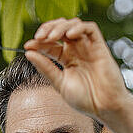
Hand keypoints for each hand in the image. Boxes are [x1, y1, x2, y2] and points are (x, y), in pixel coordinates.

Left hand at [24, 18, 132, 132]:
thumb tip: (28, 53)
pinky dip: (78, 27)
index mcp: (66, 60)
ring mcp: (88, 48)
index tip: (28, 46)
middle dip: (48, 29)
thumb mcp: (59, 83)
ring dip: (60, 27)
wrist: (105, 107)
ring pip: (73, 25)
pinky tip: (69, 34)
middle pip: (60, 30)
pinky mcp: (100, 47)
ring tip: (51, 37)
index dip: (38, 43)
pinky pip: (90, 29)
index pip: (50, 44)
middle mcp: (77, 51)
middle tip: (38, 37)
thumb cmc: (85, 99)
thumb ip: (45, 68)